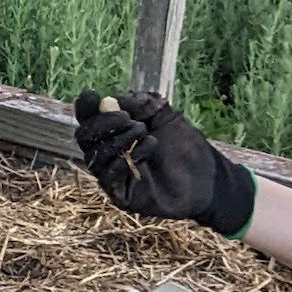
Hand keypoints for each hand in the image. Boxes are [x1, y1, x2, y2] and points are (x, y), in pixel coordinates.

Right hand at [72, 90, 257, 235]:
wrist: (207, 176)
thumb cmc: (185, 145)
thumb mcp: (166, 115)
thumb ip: (142, 104)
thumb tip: (114, 99)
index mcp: (114, 131)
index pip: (88, 119)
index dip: (86, 107)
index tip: (93, 96)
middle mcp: (108, 152)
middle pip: (84, 136)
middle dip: (102, 123)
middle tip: (127, 119)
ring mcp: (113, 174)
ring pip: (94, 155)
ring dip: (118, 139)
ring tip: (145, 133)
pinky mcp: (121, 194)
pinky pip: (107, 176)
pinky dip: (124, 159)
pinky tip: (149, 148)